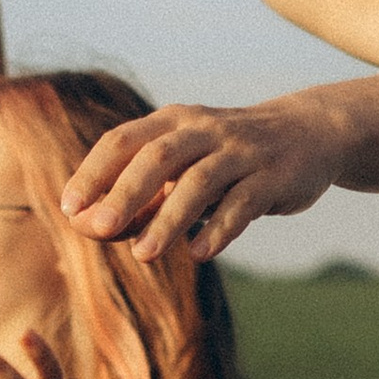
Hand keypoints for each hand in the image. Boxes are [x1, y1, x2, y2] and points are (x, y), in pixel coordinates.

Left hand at [60, 93, 347, 263]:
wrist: (309, 135)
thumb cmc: (228, 160)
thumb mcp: (183, 170)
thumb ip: (139, 197)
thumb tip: (86, 226)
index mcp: (172, 123)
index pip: (123, 141)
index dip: (93, 173)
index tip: (69, 207)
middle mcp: (203, 131)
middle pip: (157, 157)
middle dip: (124, 193)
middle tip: (98, 229)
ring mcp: (241, 152)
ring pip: (199, 181)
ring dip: (169, 219)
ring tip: (144, 255)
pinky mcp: (273, 177)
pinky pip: (243, 203)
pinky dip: (220, 229)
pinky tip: (199, 254)